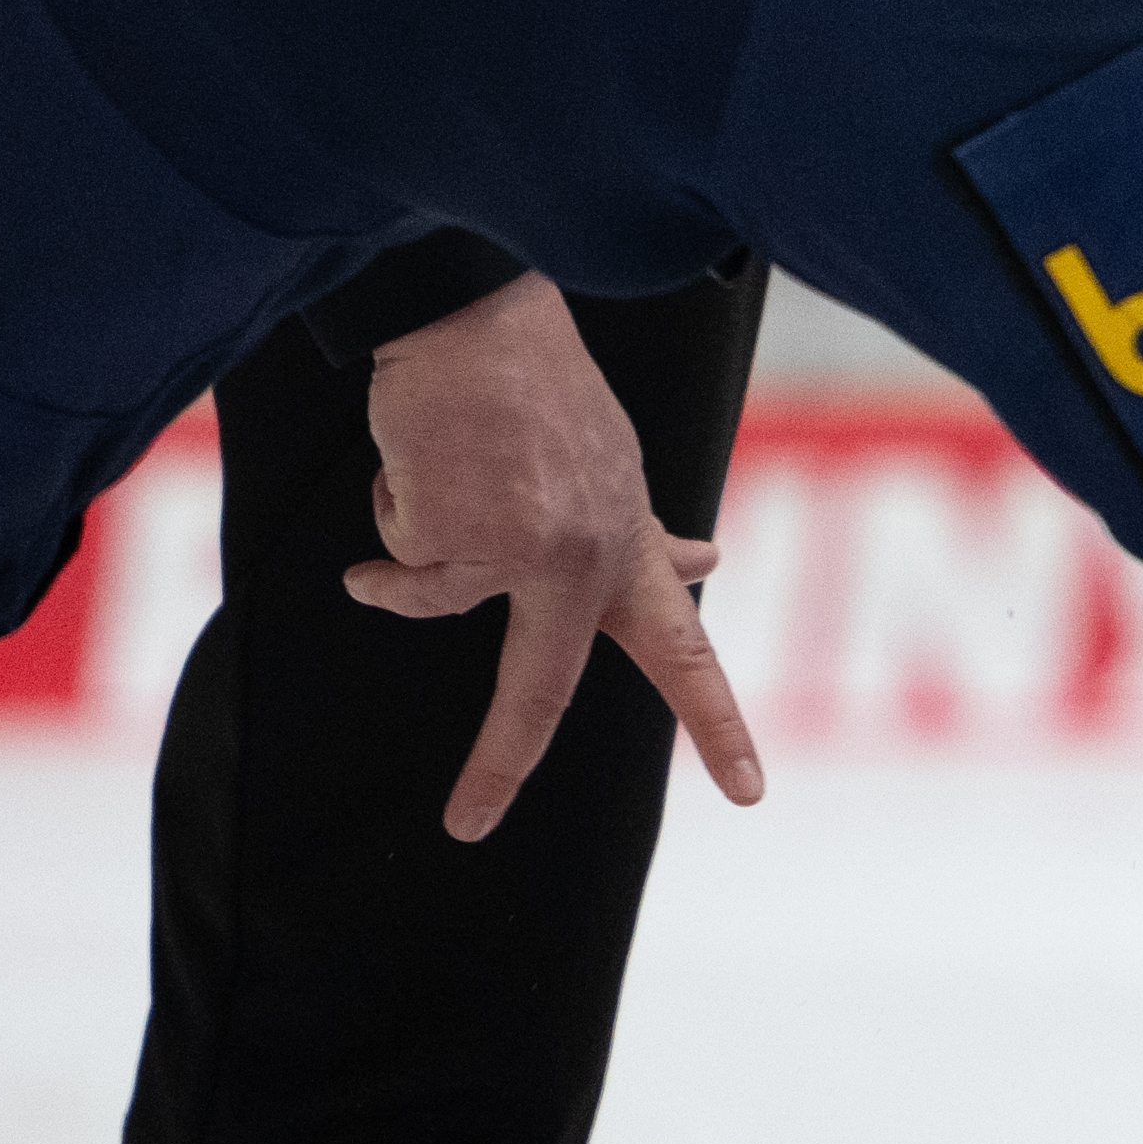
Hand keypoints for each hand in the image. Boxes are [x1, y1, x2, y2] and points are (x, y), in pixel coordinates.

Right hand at [332, 272, 763, 836]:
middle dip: (498, 760)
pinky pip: (397, 563)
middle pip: (539, 689)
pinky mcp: (462, 537)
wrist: (478, 320)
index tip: (751, 792)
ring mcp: (526, 552)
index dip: (716, 725)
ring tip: (437, 466)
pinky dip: (391, 515)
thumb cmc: (533, 388)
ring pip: (433, 596)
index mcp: (628, 544)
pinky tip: (417, 459)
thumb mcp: (613, 465)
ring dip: (409, 542)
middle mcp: (588, 558)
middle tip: (468, 823)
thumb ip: (645, 532)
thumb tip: (712, 560)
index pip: (685, 649)